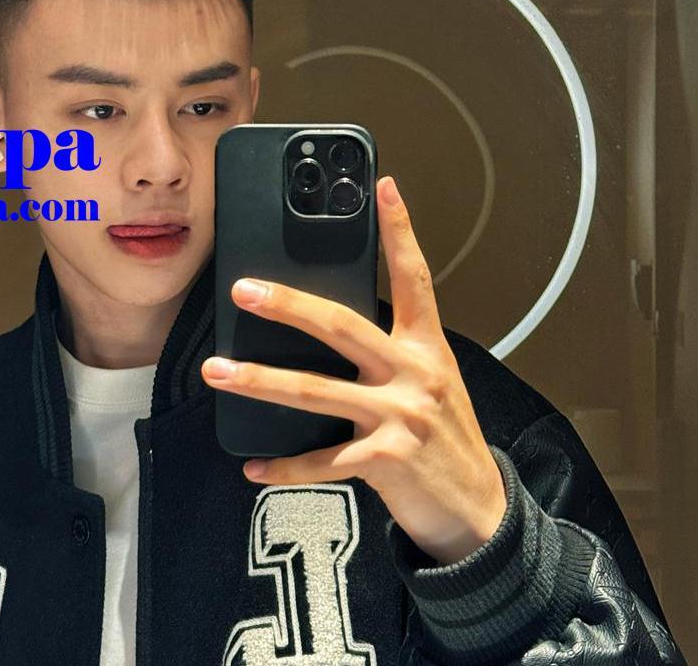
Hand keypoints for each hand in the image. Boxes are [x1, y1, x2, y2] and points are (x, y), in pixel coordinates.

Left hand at [201, 175, 506, 565]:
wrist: (479, 510)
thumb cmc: (445, 436)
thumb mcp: (431, 381)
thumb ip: (391, 351)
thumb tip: (331, 327)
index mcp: (427, 346)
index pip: (414, 276)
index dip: (399, 230)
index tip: (382, 187)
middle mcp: (415, 373)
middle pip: (342, 326)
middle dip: (288, 305)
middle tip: (243, 290)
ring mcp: (400, 416)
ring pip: (316, 390)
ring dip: (260, 382)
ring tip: (218, 371)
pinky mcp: (386, 460)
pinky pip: (322, 460)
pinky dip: (283, 466)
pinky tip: (252, 465)